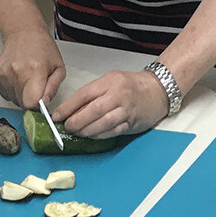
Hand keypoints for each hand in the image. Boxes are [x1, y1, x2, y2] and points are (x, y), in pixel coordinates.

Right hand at [0, 30, 65, 108]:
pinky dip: (13, 90)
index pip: (30, 103)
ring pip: (13, 100)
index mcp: (35, 70)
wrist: (23, 33)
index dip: (37, 105)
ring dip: (22, 95)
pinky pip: (6, 94)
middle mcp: (16, 73)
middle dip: (31, 100)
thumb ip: (52, 89)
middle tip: (37, 86)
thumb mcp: (58, 68)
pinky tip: (19, 78)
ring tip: (28, 79)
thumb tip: (44, 105)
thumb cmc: (43, 48)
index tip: (42, 100)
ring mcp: (3, 74)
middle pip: (22, 104)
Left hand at [52, 70, 168, 138]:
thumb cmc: (132, 85)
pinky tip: (93, 135)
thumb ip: (93, 93)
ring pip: (103, 123)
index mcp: (110, 81)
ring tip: (78, 133)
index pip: (84, 94)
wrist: (158, 89)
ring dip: (87, 131)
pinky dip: (100, 135)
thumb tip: (72, 110)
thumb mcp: (111, 81)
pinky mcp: (132, 122)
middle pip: (93, 110)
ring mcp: (126, 109)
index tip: (57, 116)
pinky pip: (113, 131)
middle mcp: (118, 95)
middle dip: (76, 121)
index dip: (68, 107)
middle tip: (67, 127)